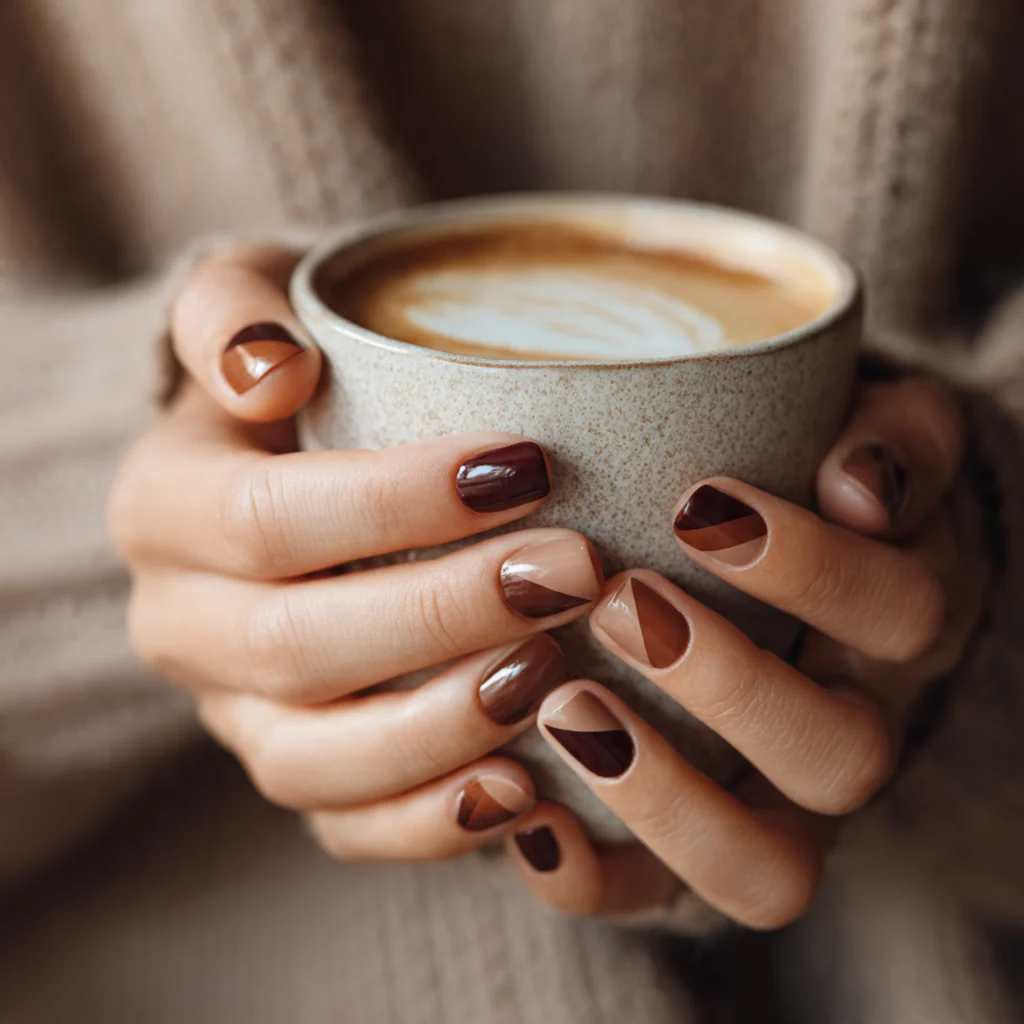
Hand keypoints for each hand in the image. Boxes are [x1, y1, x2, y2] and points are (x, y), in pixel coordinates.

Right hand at [109, 248, 603, 860]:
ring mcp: (234, 712)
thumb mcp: (248, 300)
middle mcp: (182, 623)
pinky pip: (344, 826)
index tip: (524, 465)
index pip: (268, 518)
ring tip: (553, 674)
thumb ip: (234, 310)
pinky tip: (525, 791)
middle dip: (443, 615)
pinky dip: (429, 823)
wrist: (289, 464)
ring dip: (441, 727)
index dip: (394, 502)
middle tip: (571, 571)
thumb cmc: (299, 375)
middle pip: (296, 646)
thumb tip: (272, 369)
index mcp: (164, 508)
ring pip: (313, 760)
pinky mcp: (295, 765)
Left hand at [506, 377, 982, 929]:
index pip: (902, 614)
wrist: (774, 575)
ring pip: (766, 866)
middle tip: (619, 605)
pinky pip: (656, 902)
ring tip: (565, 708)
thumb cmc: (805, 486)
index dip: (813, 570)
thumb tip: (859, 482)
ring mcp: (775, 808)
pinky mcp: (690, 855)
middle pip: (842, 757)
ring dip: (663, 796)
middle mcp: (851, 730)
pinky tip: (524, 818)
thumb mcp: (873, 433)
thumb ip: (893, 439)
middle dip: (729, 683)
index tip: (698, 506)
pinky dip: (592, 877)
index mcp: (900, 623)